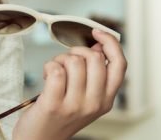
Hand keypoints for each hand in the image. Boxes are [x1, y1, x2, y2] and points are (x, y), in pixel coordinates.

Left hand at [12, 30, 126, 139]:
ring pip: (74, 61)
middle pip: (95, 58)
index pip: (120, 65)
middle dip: (76, 51)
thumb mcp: (85, 97)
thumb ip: (95, 74)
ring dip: (60, 59)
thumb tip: (98, 45)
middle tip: (65, 61)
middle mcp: (95, 103)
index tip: (96, 32)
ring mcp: (76, 105)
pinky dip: (48, 66)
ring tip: (55, 72)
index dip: (111, 43)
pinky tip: (46, 76)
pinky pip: (56, 70)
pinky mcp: (54, 105)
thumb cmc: (60, 114)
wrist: (40, 139)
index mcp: (107, 99)